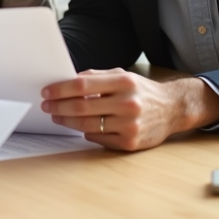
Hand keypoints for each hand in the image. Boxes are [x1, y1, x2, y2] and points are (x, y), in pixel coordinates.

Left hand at [40, 69, 218, 150]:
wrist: (172, 109)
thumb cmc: (142, 91)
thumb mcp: (122, 75)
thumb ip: (96, 76)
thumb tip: (66, 80)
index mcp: (124, 82)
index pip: (82, 85)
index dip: (60, 89)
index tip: (46, 91)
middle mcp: (128, 103)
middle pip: (81, 106)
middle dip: (58, 106)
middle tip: (46, 106)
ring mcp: (130, 125)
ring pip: (87, 125)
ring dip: (66, 121)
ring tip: (57, 117)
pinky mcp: (130, 143)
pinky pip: (98, 138)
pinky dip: (85, 132)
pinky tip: (80, 127)